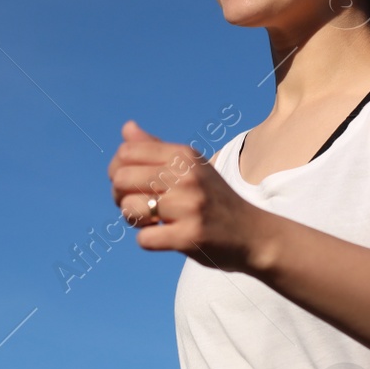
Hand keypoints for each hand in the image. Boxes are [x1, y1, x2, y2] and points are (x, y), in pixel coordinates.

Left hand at [108, 119, 269, 271]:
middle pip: (122, 179)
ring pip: (129, 209)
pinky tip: (165, 237)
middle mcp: (187, 176)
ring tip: (152, 221)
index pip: (126, 153)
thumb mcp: (191, 167)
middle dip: (119, 196)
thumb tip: (127, 127)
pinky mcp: (190, 235)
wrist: (253, 233)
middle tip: (137, 205)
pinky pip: (145, 239)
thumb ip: (155, 148)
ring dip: (134, 220)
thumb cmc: (214, 198)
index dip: (117, 171)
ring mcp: (189, 206)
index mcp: (184, 155)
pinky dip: (148, 241)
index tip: (130, 185)